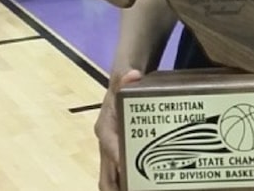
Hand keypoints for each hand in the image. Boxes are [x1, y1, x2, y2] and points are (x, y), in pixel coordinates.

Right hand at [95, 69, 142, 190]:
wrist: (124, 82)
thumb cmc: (123, 83)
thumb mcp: (123, 76)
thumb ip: (126, 75)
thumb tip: (132, 74)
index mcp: (104, 129)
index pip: (110, 149)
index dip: (120, 162)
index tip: (133, 173)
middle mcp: (106, 144)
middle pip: (107, 178)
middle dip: (116, 189)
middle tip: (134, 190)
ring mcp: (113, 153)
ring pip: (113, 181)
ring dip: (123, 188)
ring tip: (143, 189)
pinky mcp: (122, 155)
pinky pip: (123, 177)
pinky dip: (131, 185)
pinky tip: (148, 184)